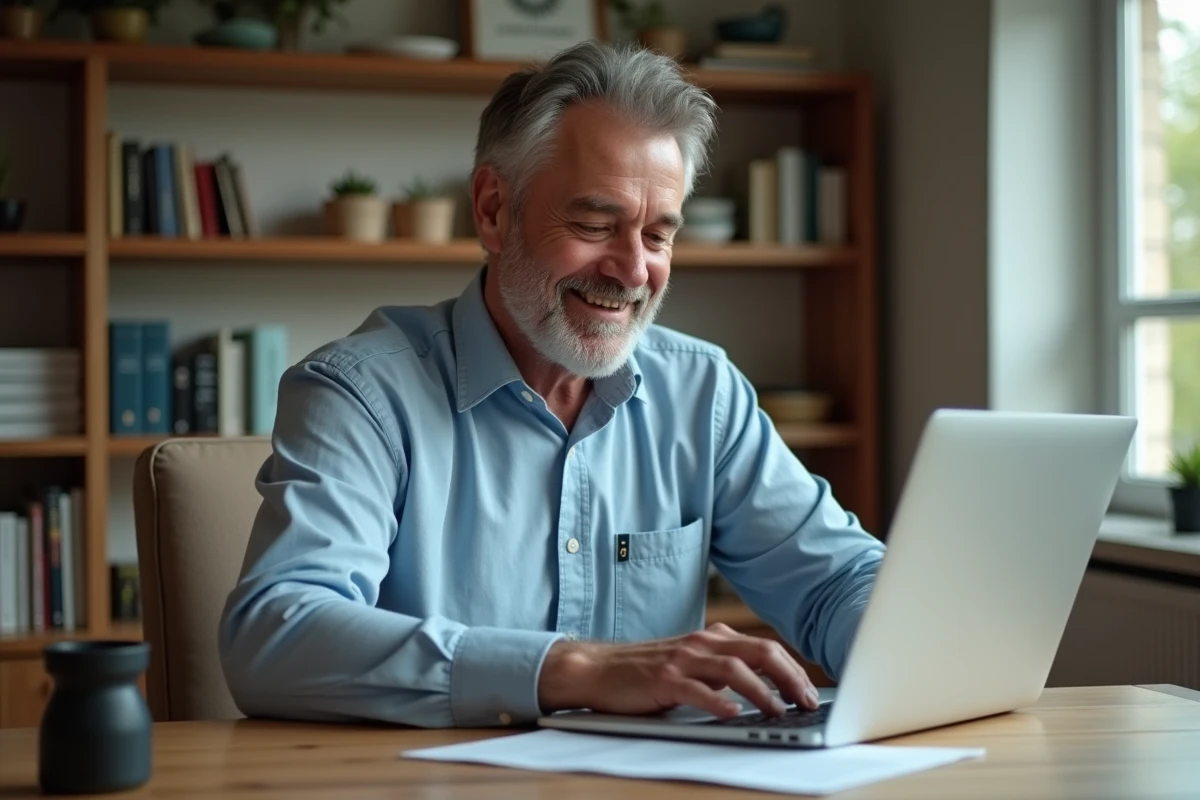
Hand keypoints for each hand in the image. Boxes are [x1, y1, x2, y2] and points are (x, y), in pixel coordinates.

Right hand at [537, 623, 819, 718]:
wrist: (597, 669)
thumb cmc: (645, 672)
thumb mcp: (690, 665)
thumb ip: (721, 671)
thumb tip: (763, 690)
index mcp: (711, 639)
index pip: (765, 648)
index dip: (793, 669)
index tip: (811, 692)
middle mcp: (701, 644)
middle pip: (759, 652)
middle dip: (789, 677)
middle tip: (807, 701)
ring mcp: (682, 660)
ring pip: (734, 669)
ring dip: (762, 692)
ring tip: (779, 711)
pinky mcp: (663, 679)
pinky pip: (696, 689)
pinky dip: (718, 701)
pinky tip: (734, 713)